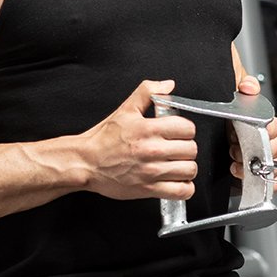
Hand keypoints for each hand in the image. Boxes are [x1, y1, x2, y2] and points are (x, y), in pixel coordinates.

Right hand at [80, 79, 197, 199]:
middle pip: (191, 150)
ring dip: (187, 168)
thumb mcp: (125, 110)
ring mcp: (151, 172)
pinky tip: (177, 181)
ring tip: (177, 164)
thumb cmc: (103, 139)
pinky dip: (185, 188)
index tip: (179, 133)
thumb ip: (147, 93)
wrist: (85, 163)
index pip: (187, 128)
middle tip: (177, 149)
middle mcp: (152, 150)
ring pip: (189, 170)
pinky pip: (181, 192)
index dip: (186, 130)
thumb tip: (167, 85)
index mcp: (148, 129)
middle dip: (187, 148)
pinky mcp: (148, 189)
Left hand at [229, 72, 276, 178]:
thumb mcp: (234, 94)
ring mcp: (270, 159)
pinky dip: (265, 183)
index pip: (275, 127)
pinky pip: (274, 182)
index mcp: (271, 123)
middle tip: (235, 149)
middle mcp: (274, 141)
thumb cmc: (230, 119)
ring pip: (276, 166)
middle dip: (255, 151)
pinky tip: (250, 179)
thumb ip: (243, 84)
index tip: (242, 134)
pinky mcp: (264, 176)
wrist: (217, 139)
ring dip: (256, 167)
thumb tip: (249, 87)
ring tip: (237, 164)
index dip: (260, 132)